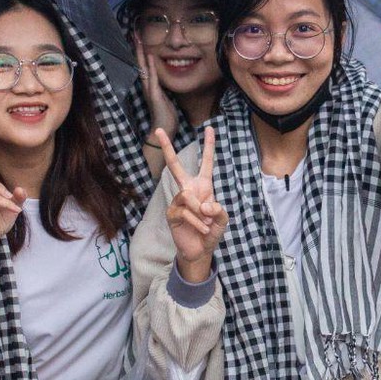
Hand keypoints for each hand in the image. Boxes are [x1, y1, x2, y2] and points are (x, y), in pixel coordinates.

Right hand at [135, 36, 181, 139]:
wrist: (164, 130)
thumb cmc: (166, 116)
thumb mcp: (165, 99)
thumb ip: (162, 90)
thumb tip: (162, 82)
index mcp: (150, 88)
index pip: (144, 68)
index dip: (141, 55)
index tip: (140, 42)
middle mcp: (147, 87)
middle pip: (140, 65)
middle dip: (138, 50)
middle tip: (135, 35)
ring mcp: (150, 91)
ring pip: (144, 69)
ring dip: (141, 55)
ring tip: (138, 41)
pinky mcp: (155, 95)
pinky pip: (152, 78)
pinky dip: (151, 67)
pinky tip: (149, 57)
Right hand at [155, 127, 226, 281]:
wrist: (200, 250)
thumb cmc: (211, 231)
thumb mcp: (222, 219)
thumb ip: (218, 209)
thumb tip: (203, 204)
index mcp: (203, 187)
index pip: (206, 163)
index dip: (209, 147)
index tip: (210, 129)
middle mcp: (188, 190)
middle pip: (175, 166)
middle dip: (167, 148)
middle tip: (158, 130)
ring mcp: (177, 201)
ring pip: (187, 196)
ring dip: (200, 212)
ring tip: (206, 224)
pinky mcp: (172, 214)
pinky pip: (185, 212)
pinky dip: (198, 222)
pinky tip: (202, 230)